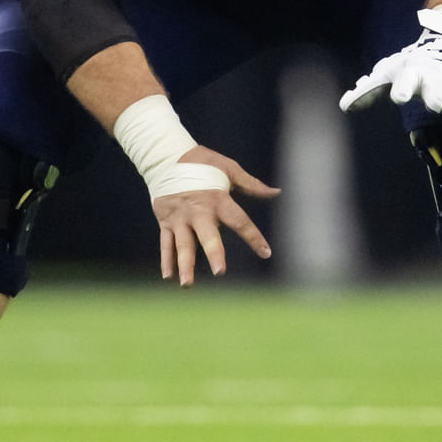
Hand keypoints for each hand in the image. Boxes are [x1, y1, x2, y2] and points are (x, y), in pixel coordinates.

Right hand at [152, 147, 277, 287]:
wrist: (165, 157)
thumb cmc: (203, 163)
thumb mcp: (228, 168)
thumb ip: (252, 184)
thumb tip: (276, 192)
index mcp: (217, 198)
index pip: (239, 221)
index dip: (253, 237)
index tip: (266, 253)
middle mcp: (198, 211)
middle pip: (207, 235)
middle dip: (213, 253)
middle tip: (219, 272)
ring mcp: (180, 218)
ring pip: (182, 244)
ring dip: (184, 265)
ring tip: (186, 284)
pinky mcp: (165, 221)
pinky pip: (166, 243)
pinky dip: (167, 259)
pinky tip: (168, 277)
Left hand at [340, 4, 441, 143]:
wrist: (441, 50)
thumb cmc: (408, 67)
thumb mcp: (387, 74)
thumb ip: (367, 90)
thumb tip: (344, 105)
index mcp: (412, 72)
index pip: (406, 78)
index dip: (402, 87)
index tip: (398, 98)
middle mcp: (434, 78)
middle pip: (435, 86)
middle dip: (435, 94)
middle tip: (435, 105)